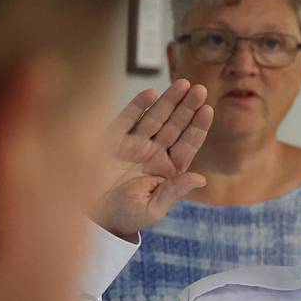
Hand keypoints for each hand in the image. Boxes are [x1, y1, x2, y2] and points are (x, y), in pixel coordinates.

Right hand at [93, 80, 213, 237]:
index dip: (198, 128)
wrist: (92, 216)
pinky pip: (127, 119)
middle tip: (201, 89)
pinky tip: (151, 94)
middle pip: (175, 126)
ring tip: (183, 84)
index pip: (187, 145)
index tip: (208, 110)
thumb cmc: (124, 216)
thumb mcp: (152, 208)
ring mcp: (134, 144)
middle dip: (187, 107)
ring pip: (155, 118)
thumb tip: (201, 179)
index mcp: (167, 170)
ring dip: (168, 101)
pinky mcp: (113, 140)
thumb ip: (175, 191)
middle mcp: (153, 153)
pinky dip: (138, 106)